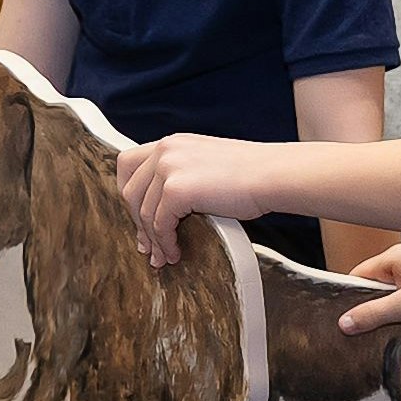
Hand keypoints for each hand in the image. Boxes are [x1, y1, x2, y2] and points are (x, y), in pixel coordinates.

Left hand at [116, 133, 273, 267]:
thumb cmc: (250, 175)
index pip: (127, 164)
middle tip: (148, 247)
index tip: (138, 218)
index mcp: (171, 142)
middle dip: (137, 224)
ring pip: (143, 213)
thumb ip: (180, 177)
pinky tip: (176, 253)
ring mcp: (168, 167)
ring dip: (153, 240)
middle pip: (129, 192)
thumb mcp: (205, 165)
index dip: (128, 194)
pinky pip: (159, 224)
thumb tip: (159, 212)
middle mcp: (165, 150)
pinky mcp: (176, 190)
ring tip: (164, 258)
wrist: (273, 175)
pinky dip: (165, 243)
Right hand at [343, 242, 400, 333]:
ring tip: (384, 334)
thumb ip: (373, 314)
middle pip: (376, 289)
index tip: (340, 318)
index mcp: (394, 258)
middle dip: (371, 309)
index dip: (349, 296)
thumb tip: (344, 323)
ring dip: (392, 316)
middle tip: (360, 332)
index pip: (359, 276)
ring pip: (395, 300)